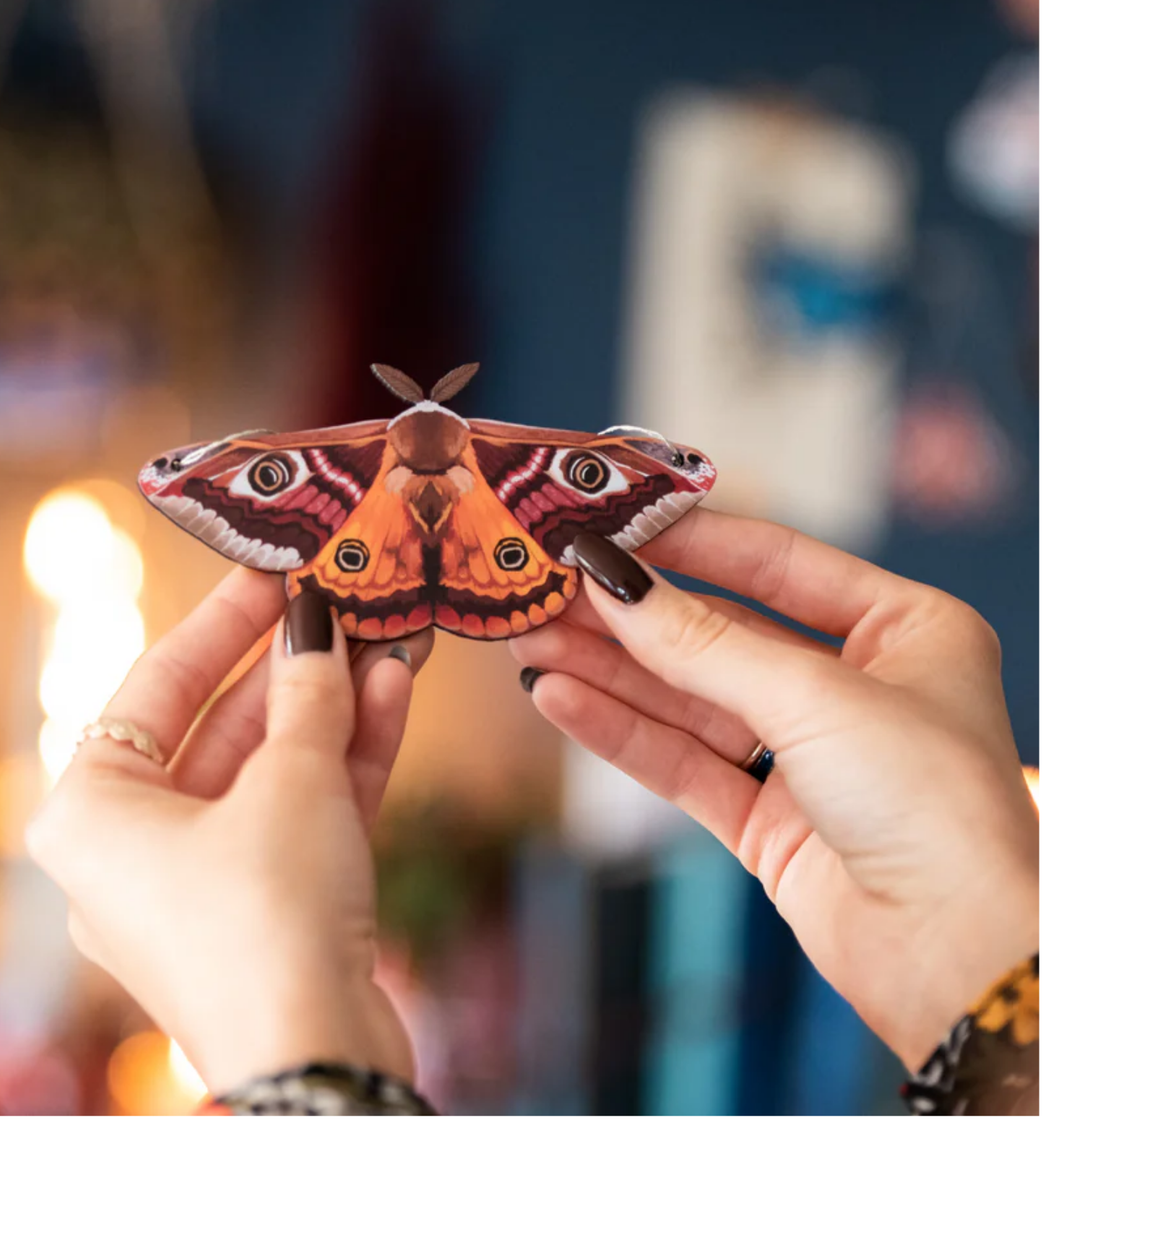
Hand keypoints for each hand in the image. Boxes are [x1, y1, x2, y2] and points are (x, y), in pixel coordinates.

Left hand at [26, 568, 432, 1094]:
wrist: (316, 1060)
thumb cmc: (265, 920)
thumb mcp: (292, 781)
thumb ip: (308, 693)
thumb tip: (321, 625)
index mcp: (92, 811)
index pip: (158, 684)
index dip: (222, 621)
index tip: (272, 571)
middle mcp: (135, 847)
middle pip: (222, 727)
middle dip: (295, 666)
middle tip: (345, 602)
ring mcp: (203, 882)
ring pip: (272, 770)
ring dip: (333, 707)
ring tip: (389, 638)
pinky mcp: (265, 909)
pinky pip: (299, 814)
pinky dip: (344, 760)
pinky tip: (393, 694)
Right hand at [510, 516, 1038, 1070]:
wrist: (961, 964)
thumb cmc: (932, 807)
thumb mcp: (813, 698)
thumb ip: (702, 643)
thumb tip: (613, 584)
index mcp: (904, 629)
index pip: (777, 563)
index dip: (689, 544)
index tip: (608, 526)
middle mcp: (856, 687)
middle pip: (719, 635)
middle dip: (631, 617)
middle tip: (550, 587)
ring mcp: (809, 758)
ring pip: (690, 701)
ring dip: (609, 672)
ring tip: (530, 638)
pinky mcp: (770, 823)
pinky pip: (684, 761)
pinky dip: (622, 731)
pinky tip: (561, 697)